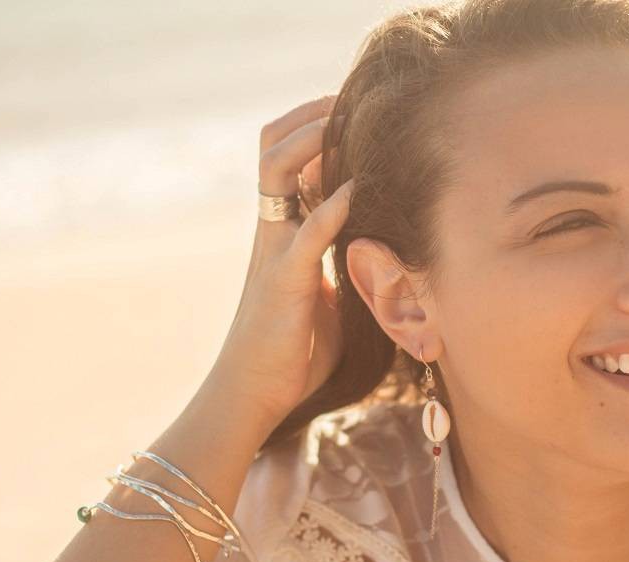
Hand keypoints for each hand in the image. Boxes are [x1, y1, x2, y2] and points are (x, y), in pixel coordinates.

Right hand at [203, 96, 353, 431]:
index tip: (351, 110)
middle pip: (273, 148)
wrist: (253, 397)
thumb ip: (338, 263)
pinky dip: (332, 207)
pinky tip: (359, 190)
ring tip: (347, 121)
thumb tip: (374, 246)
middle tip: (348, 98)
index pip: (285, 160)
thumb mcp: (322, 295)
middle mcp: (271, 232)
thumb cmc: (292, 352)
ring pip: (278, 173)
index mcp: (280, 233)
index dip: (314, 129)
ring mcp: (274, 253)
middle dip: (309, 116)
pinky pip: (306, 233)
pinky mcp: (285, 283)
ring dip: (313, 141)